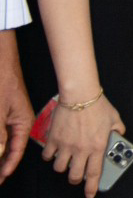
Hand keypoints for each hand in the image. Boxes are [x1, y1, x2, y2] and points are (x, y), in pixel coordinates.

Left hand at [0, 31, 32, 182]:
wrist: (1, 61)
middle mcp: (18, 121)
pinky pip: (0, 132)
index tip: (0, 178)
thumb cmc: (3, 81)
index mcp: (23, 122)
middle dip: (1, 162)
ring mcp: (9, 117)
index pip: (16, 151)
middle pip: (10, 148)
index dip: (7, 166)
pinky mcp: (2, 113)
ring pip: (3, 141)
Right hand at [42, 95, 123, 197]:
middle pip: (75, 176)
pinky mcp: (53, 140)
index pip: (94, 173)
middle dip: (76, 179)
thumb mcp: (114, 118)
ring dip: (63, 166)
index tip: (90, 195)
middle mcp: (81, 149)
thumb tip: (119, 134)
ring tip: (67, 160)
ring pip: (60, 168)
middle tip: (77, 174)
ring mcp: (66, 146)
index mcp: (97, 146)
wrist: (80, 95)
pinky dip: (50, 156)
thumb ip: (117, 129)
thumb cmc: (98, 105)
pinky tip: (55, 151)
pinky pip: (48, 156)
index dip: (91, 188)